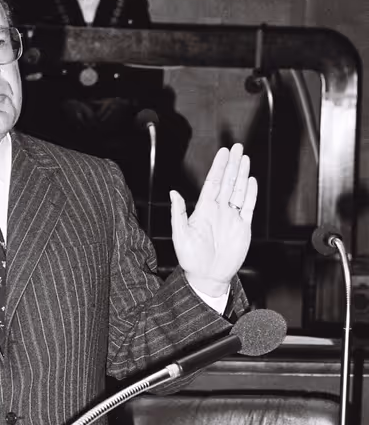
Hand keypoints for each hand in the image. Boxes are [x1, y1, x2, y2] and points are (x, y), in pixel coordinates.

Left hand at [170, 142, 256, 296]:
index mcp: (204, 209)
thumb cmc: (190, 258)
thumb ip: (178, 213)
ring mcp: (232, 217)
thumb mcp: (180, 235)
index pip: (213, 183)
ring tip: (245, 158)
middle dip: (232, 164)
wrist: (207, 277)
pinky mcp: (243, 227)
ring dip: (242, 174)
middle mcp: (219, 210)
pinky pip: (248, 207)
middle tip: (237, 147)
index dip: (218, 167)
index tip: (223, 153)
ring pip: (239, 190)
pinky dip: (251, 194)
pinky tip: (251, 181)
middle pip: (228, 182)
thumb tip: (173, 192)